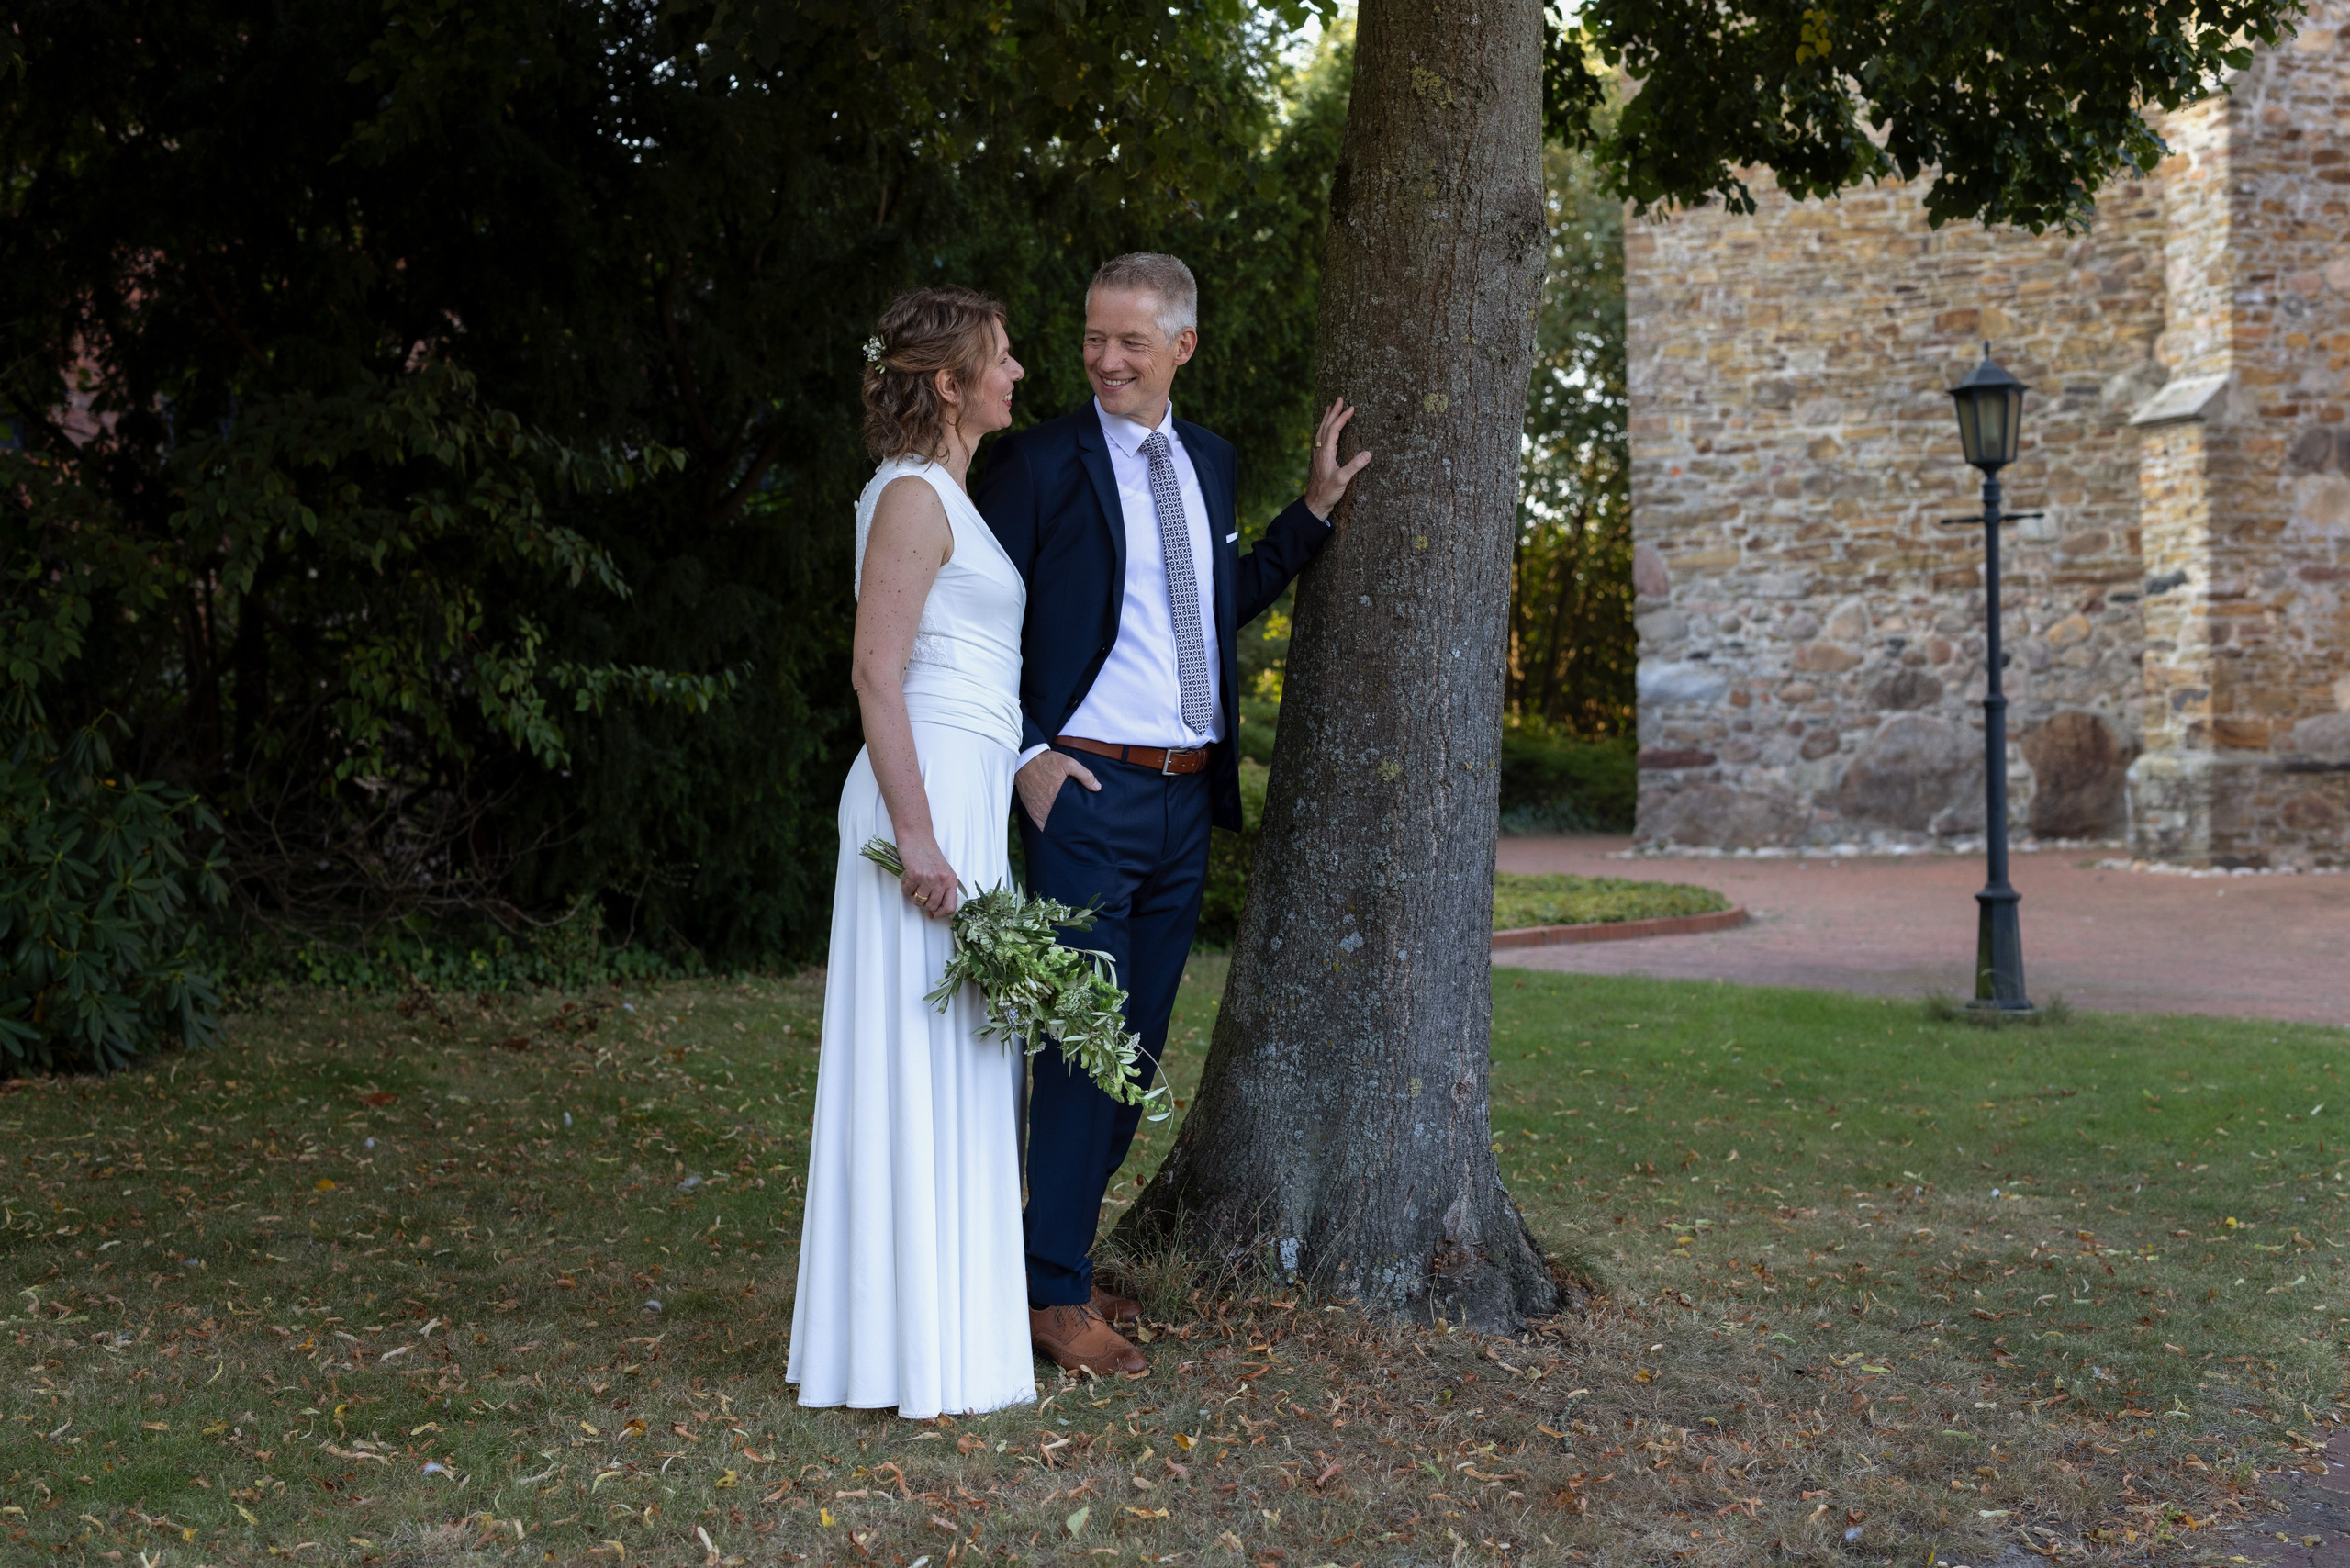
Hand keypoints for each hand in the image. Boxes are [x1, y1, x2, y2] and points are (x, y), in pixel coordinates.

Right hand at [893, 833, 961, 920]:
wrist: (917, 837)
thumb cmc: (928, 854)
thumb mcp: (941, 872)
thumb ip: (940, 891)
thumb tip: (933, 913)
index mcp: (952, 880)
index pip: (951, 907)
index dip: (940, 914)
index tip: (933, 913)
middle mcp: (942, 880)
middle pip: (932, 906)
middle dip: (923, 905)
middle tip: (920, 895)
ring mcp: (929, 878)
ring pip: (919, 901)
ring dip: (913, 896)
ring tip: (914, 886)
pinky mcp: (915, 874)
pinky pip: (908, 892)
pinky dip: (905, 888)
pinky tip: (908, 879)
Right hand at [1017, 749, 1100, 830]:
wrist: (1026, 759)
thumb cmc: (1047, 761)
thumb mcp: (1069, 764)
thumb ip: (1085, 775)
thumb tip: (1097, 787)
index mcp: (1057, 796)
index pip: (1070, 816)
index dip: (1077, 821)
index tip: (1083, 822)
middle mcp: (1046, 806)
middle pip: (1060, 822)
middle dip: (1069, 825)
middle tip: (1077, 825)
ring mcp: (1037, 809)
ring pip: (1050, 825)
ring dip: (1058, 827)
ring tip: (1067, 827)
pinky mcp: (1030, 809)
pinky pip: (1039, 824)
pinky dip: (1046, 826)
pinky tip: (1054, 826)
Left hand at [1304, 398, 1373, 520]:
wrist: (1314, 504)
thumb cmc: (1327, 493)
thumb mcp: (1343, 480)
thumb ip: (1355, 466)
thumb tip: (1368, 453)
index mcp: (1326, 453)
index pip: (1334, 430)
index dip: (1343, 418)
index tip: (1351, 407)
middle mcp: (1320, 451)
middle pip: (1326, 426)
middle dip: (1333, 412)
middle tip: (1339, 399)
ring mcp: (1318, 455)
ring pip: (1321, 431)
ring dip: (1327, 419)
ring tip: (1330, 408)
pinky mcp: (1319, 460)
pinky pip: (1321, 439)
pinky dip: (1324, 429)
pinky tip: (1326, 431)